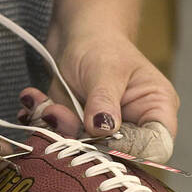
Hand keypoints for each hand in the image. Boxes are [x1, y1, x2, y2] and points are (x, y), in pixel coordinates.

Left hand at [17, 33, 178, 162]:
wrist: (75, 36)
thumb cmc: (101, 44)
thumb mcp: (105, 68)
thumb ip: (104, 100)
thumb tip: (103, 129)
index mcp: (156, 110)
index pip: (156, 148)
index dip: (130, 151)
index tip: (100, 137)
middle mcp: (134, 127)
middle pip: (116, 156)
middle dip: (82, 139)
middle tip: (57, 114)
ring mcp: (104, 133)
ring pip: (83, 151)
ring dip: (58, 130)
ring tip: (47, 105)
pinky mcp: (79, 133)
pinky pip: (61, 140)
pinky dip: (45, 123)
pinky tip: (35, 101)